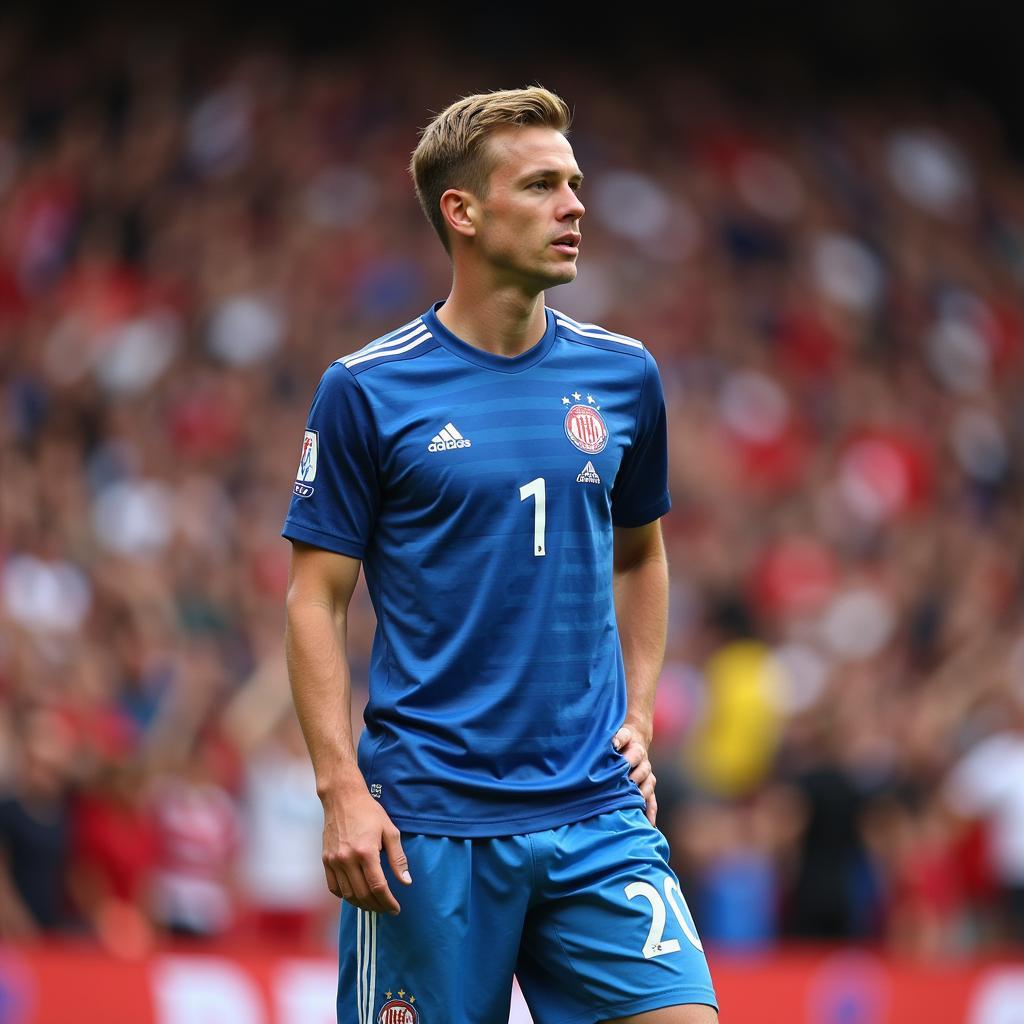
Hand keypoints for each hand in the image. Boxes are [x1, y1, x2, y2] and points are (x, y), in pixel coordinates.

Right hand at [320, 782, 411, 914]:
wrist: (342, 798)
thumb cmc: (369, 812)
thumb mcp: (390, 831)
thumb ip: (398, 858)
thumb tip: (406, 882)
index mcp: (366, 852)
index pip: (378, 887)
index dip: (388, 902)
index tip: (396, 908)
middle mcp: (347, 859)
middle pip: (362, 894)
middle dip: (377, 906)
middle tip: (387, 909)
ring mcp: (334, 861)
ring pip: (348, 895)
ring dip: (362, 904)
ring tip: (374, 905)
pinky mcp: (325, 860)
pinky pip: (334, 887)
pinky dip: (345, 896)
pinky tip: (355, 895)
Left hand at [613, 722, 656, 825]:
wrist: (635, 740)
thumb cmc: (620, 740)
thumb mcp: (618, 734)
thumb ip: (617, 737)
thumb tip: (612, 743)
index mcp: (634, 747)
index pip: (632, 749)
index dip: (625, 751)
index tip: (618, 755)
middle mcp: (643, 761)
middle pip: (642, 770)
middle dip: (634, 778)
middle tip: (628, 786)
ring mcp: (647, 775)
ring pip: (648, 785)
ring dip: (642, 795)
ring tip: (636, 806)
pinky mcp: (648, 786)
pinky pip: (652, 799)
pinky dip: (651, 811)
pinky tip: (649, 824)